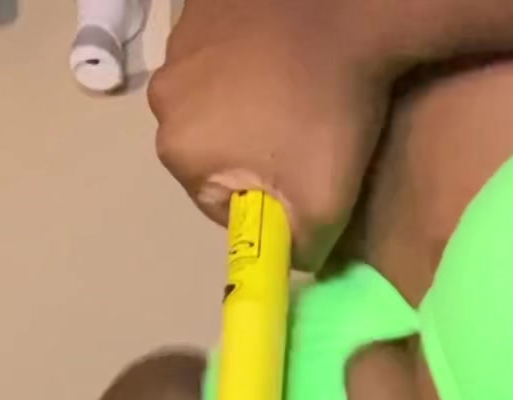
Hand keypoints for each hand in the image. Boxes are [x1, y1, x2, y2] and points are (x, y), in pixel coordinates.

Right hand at [147, 2, 391, 269]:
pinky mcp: (199, 8)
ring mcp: (177, 45)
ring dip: (246, 106)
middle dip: (248, 153)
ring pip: (213, 102)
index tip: (297, 178)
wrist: (350, 12)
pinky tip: (284, 58)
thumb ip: (296, 255)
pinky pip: (220, 56)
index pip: (216, 201)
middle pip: (208, 149)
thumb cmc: (329, 113)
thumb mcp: (323, 212)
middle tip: (301, 136)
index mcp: (177, 150)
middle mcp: (162, 98)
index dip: (261, 200)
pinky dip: (247, 62)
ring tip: (295, 93)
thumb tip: (286, 261)